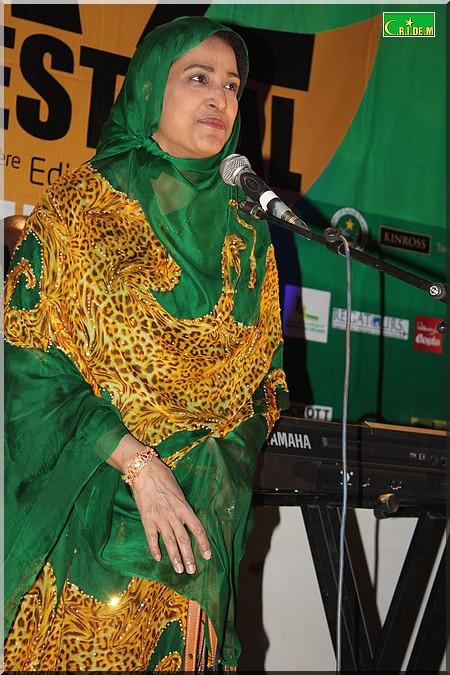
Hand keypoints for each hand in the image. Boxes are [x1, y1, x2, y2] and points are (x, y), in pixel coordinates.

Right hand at [107, 435, 210, 573]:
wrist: (144, 470)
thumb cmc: (162, 476)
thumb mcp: (177, 490)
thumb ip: (182, 505)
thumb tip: (187, 517)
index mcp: (184, 506)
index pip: (198, 528)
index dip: (204, 543)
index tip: (208, 556)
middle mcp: (174, 514)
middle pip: (184, 539)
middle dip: (189, 556)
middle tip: (192, 570)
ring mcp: (160, 517)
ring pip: (170, 541)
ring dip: (175, 557)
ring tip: (179, 570)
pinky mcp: (146, 519)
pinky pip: (152, 537)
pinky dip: (155, 548)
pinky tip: (158, 558)